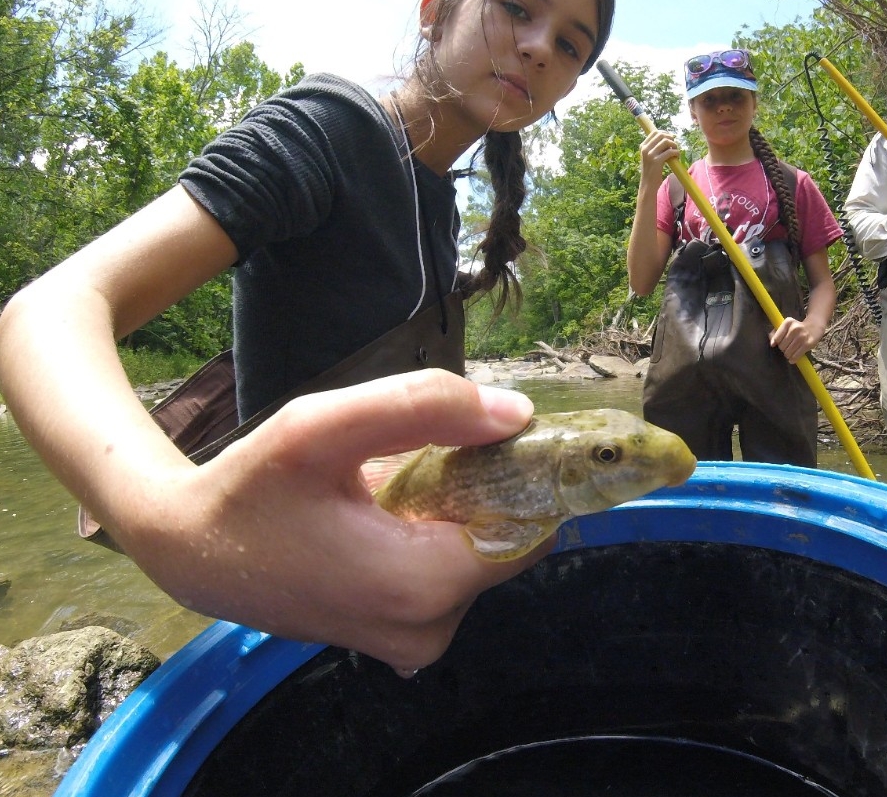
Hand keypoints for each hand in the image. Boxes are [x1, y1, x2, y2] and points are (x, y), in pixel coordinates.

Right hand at [109, 370, 542, 675]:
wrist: (191, 554)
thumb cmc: (251, 488)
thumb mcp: (323, 426)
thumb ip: (423, 406)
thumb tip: (518, 415)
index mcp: (421, 587)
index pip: (529, 526)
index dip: (518, 475)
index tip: (487, 437)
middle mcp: (430, 631)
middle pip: (507, 542)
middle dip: (480, 491)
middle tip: (418, 456)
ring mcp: (416, 645)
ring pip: (480, 558)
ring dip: (454, 513)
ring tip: (389, 486)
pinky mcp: (404, 643)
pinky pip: (451, 577)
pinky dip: (434, 538)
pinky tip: (385, 515)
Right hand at [638, 129, 679, 186]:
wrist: (648, 184)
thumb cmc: (651, 171)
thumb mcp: (649, 157)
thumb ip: (655, 147)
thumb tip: (667, 137)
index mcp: (642, 146)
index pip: (654, 132)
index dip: (665, 133)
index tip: (670, 138)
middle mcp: (645, 149)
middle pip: (661, 135)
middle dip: (670, 138)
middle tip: (674, 145)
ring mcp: (650, 155)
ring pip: (666, 142)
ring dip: (674, 145)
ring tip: (676, 151)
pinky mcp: (656, 161)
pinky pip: (670, 151)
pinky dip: (676, 152)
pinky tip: (676, 157)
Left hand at [769, 317, 821, 363]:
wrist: (814, 326)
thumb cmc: (797, 327)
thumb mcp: (787, 325)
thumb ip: (776, 332)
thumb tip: (772, 343)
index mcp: (788, 322)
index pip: (776, 338)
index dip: (776, 343)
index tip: (777, 344)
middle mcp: (794, 328)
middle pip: (781, 346)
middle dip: (783, 349)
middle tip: (787, 347)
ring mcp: (801, 337)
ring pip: (787, 352)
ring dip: (787, 355)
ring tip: (790, 352)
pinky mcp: (807, 344)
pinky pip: (795, 356)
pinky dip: (792, 359)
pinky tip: (793, 358)